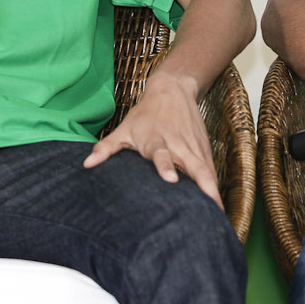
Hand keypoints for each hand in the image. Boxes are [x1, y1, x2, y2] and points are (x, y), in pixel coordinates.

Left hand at [83, 66, 221, 208]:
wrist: (172, 89)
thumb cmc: (145, 114)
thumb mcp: (124, 129)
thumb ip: (106, 148)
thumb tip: (86, 164)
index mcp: (156, 140)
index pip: (161, 154)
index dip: (166, 167)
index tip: (170, 180)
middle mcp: (178, 144)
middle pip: (194, 166)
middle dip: (203, 186)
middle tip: (209, 207)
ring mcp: (194, 147)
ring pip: (207, 171)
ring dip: (213, 191)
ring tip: (218, 214)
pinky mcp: (204, 149)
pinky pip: (211, 171)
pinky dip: (214, 187)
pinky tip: (216, 206)